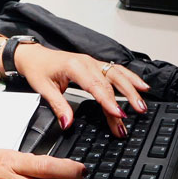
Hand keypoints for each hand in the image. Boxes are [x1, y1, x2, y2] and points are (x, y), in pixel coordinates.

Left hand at [14, 43, 149, 135]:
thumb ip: (58, 106)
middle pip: (111, 82)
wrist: (34, 55)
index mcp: (74, 67)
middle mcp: (87, 62)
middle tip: (138, 112)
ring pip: (117, 74)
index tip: (118, 113)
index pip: (96, 85)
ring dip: (132, 88)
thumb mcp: (43, 89)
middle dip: (127, 97)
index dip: (108, 100)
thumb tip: (67, 123)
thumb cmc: (38, 69)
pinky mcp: (95, 65)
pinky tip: (141, 86)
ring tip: (143, 103)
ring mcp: (93, 62)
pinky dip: (130, 78)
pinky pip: (116, 70)